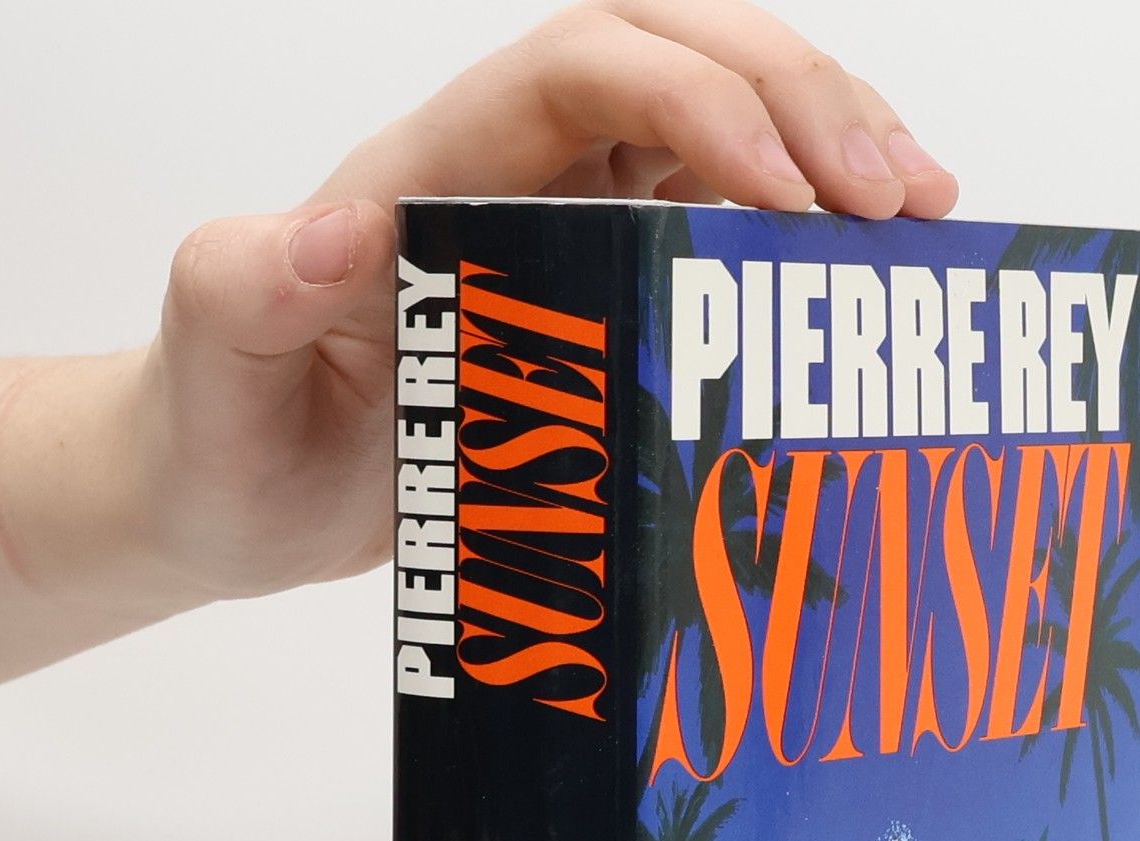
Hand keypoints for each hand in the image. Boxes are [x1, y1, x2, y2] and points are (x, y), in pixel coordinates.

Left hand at [132, 0, 958, 604]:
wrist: (231, 487)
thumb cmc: (222, 433)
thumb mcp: (213, 369)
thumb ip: (243, 289)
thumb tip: (334, 231)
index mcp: (432, 167)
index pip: (585, 67)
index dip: (700, 102)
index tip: (787, 199)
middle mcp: (510, 167)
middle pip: (682, 53)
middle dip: (805, 101)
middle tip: (903, 197)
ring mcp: (561, 213)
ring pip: (722, 115)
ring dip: (831, 143)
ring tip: (926, 210)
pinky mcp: (598, 271)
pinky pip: (722, 207)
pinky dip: (806, 220)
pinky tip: (870, 259)